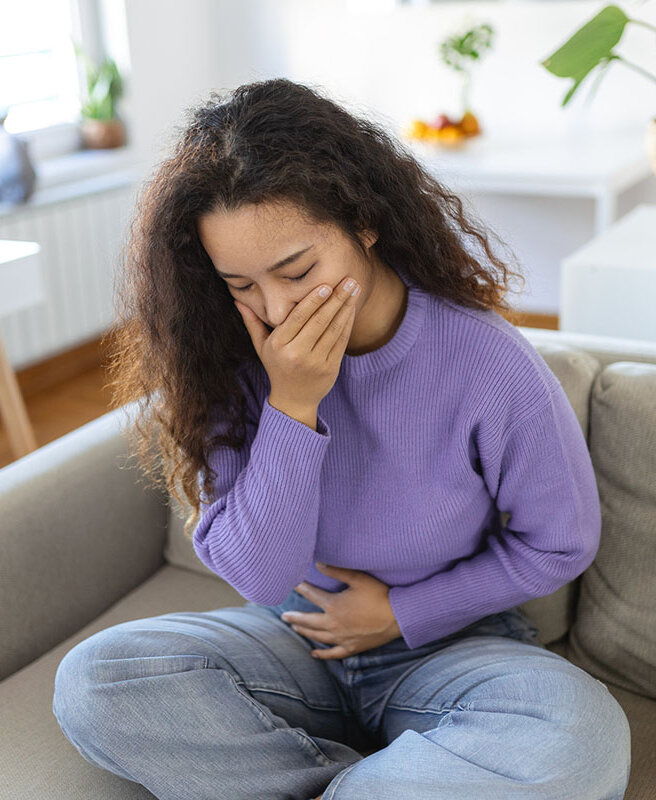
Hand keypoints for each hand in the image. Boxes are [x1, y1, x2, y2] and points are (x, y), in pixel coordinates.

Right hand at [233, 276, 359, 407]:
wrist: (293, 400)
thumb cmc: (277, 367)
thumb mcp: (262, 347)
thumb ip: (252, 322)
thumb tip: (238, 299)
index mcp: (279, 345)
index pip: (298, 317)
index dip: (313, 300)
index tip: (326, 284)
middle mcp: (297, 354)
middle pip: (319, 321)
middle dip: (336, 299)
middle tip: (348, 280)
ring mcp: (316, 362)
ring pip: (334, 330)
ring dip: (346, 308)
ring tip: (354, 288)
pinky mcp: (330, 368)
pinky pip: (341, 342)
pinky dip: (348, 323)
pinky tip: (351, 308)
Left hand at [281, 562, 401, 659]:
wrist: (397, 617)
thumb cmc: (379, 595)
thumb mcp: (358, 578)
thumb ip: (337, 571)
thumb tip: (318, 563)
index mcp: (334, 606)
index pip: (312, 595)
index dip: (300, 588)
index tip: (291, 583)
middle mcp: (334, 624)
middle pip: (309, 621)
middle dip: (295, 617)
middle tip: (284, 615)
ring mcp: (342, 638)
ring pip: (317, 637)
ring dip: (304, 632)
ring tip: (295, 627)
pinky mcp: (351, 648)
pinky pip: (333, 654)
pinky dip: (322, 655)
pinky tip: (314, 653)